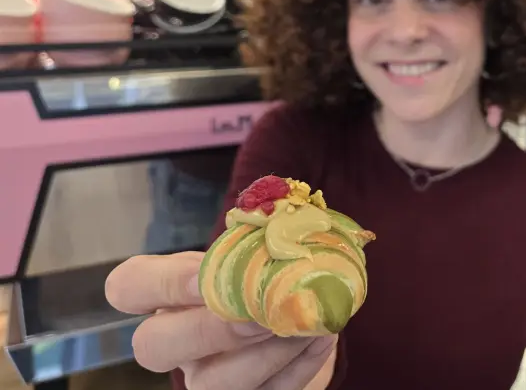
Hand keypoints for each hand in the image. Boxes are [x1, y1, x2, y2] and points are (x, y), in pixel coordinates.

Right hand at [105, 252, 337, 389]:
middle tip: (262, 313)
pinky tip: (322, 336)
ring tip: (306, 323)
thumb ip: (255, 242)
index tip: (203, 277)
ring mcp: (206, 380)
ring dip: (267, 352)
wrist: (295, 315)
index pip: (127, 286)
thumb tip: (283, 228)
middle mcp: (175, 346)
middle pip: (154, 348)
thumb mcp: (252, 254)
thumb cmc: (266, 277)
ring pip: (216, 384)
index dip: (160, 284)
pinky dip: (300, 365)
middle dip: (211, 329)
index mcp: (167, 297)